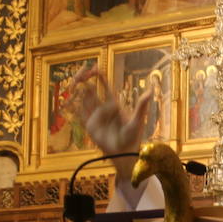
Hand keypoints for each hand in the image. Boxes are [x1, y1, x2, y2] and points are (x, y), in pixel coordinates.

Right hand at [74, 64, 151, 182]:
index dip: (100, 78)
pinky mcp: (90, 126)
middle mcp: (104, 109)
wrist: (123, 154)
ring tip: (75, 80)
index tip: (95, 67)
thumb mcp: (138, 121)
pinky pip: (82, 113)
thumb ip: (141, 106)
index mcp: (114, 105)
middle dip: (86, 81)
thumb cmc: (133, 138)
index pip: (105, 87)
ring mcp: (96, 117)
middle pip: (92, 91)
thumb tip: (150, 91)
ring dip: (80, 90)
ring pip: (85, 100)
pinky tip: (72, 97)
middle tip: (81, 71)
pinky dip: (76, 105)